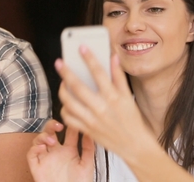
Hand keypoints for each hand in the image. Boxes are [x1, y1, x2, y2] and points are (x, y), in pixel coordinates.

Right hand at [27, 120, 93, 181]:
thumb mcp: (87, 165)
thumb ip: (88, 149)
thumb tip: (89, 133)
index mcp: (69, 151)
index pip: (68, 133)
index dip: (69, 126)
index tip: (72, 121)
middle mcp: (56, 152)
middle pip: (50, 132)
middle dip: (51, 125)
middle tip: (58, 125)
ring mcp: (46, 159)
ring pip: (39, 140)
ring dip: (43, 136)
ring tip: (51, 141)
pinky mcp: (37, 167)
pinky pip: (31, 155)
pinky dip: (34, 149)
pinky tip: (41, 148)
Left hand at [56, 46, 156, 160]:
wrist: (134, 145)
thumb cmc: (132, 119)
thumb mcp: (128, 96)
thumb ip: (119, 76)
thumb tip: (113, 58)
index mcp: (113, 97)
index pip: (98, 73)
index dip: (89, 58)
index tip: (81, 47)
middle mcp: (101, 108)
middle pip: (77, 86)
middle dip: (66, 72)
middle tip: (59, 62)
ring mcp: (92, 120)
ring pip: (69, 102)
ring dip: (62, 90)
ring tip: (62, 83)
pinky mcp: (87, 130)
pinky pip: (69, 118)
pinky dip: (65, 109)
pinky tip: (67, 102)